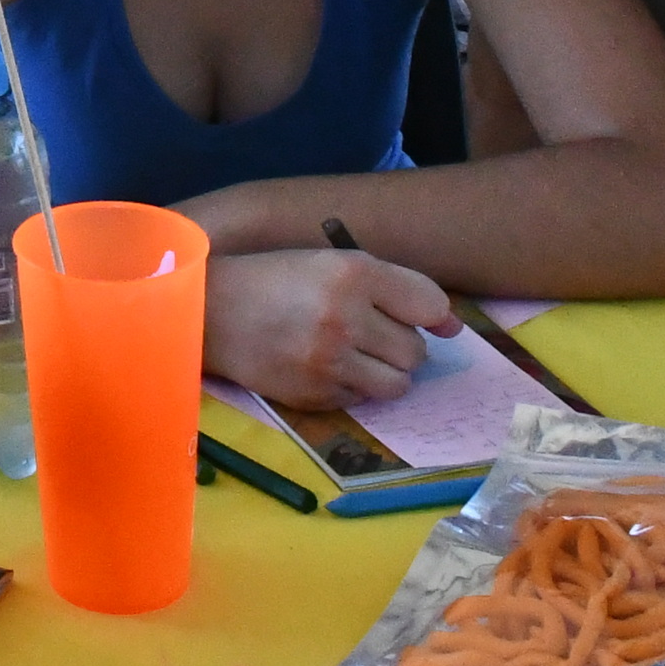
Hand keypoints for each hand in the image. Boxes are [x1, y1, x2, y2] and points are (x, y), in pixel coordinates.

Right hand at [203, 244, 458, 405]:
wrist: (210, 311)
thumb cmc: (276, 279)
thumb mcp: (333, 263)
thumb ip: (396, 287)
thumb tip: (454, 327)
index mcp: (352, 272)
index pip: (429, 304)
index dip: (428, 314)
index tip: (413, 316)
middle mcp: (344, 317)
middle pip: (416, 351)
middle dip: (399, 345)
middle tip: (368, 333)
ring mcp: (329, 362)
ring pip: (397, 384)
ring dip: (384, 373)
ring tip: (353, 355)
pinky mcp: (314, 396)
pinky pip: (362, 401)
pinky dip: (352, 388)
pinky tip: (323, 367)